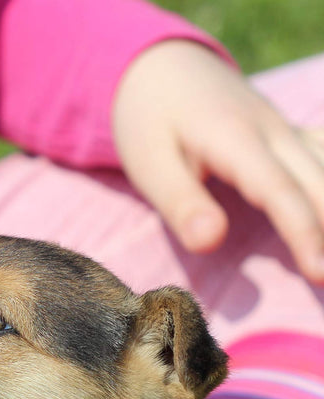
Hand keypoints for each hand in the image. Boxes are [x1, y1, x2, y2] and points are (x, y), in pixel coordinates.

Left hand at [113, 40, 323, 281]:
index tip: (318, 272)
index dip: (303, 232)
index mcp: (236, 139)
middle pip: (318, 180)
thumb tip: (211, 240)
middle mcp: (273, 130)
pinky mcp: (287, 134)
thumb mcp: (149, 163)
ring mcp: (285, 129)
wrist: (159, 70)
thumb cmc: (148, 121)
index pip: (280, 191)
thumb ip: (180, 203)